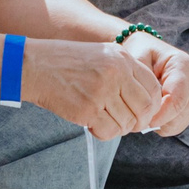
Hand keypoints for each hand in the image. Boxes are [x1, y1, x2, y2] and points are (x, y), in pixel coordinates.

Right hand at [23, 38, 162, 138]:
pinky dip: (104, 133)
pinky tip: (93, 125)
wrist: (34, 65)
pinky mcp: (87, 110)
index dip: (153, 105)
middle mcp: (116, 73)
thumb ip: (124, 72)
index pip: (154, 87)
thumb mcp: (102, 55)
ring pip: (127, 123)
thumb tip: (146, 102)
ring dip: (119, 128)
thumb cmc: (67, 62)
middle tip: (128, 123)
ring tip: (104, 120)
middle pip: (145, 108)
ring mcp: (102, 91)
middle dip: (140, 121)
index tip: (143, 112)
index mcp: (122, 58)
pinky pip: (109, 131)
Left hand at [124, 34, 188, 134]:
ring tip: (145, 112)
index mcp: (184, 66)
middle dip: (160, 121)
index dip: (161, 114)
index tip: (145, 120)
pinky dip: (165, 124)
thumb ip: (142, 82)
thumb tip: (145, 108)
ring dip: (162, 123)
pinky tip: (153, 114)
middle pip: (182, 113)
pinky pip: (179, 124)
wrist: (149, 51)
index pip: (178, 99)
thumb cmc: (142, 53)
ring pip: (181, 122)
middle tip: (140, 117)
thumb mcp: (138, 60)